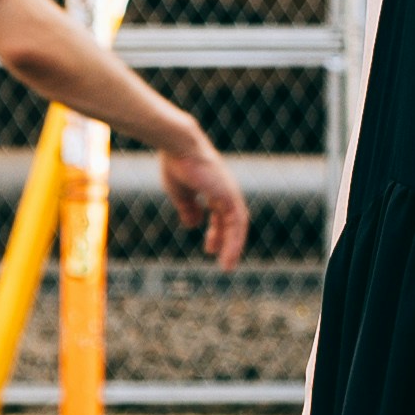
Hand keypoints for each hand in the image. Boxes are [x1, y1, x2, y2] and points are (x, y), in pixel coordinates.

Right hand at [158, 119, 249, 267]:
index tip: (210, 246)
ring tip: (227, 267)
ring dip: (233, 247)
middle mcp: (225, 191)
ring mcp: (229, 193)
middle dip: (226, 241)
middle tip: (222, 261)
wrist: (179, 147)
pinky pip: (236, 224)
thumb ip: (188, 208)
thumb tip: (193, 225)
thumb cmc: (176, 163)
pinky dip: (233, 241)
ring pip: (237, 226)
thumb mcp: (181, 192)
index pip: (221, 214)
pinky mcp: (229, 197)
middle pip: (231, 222)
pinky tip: (227, 255)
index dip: (217, 231)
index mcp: (214, 188)